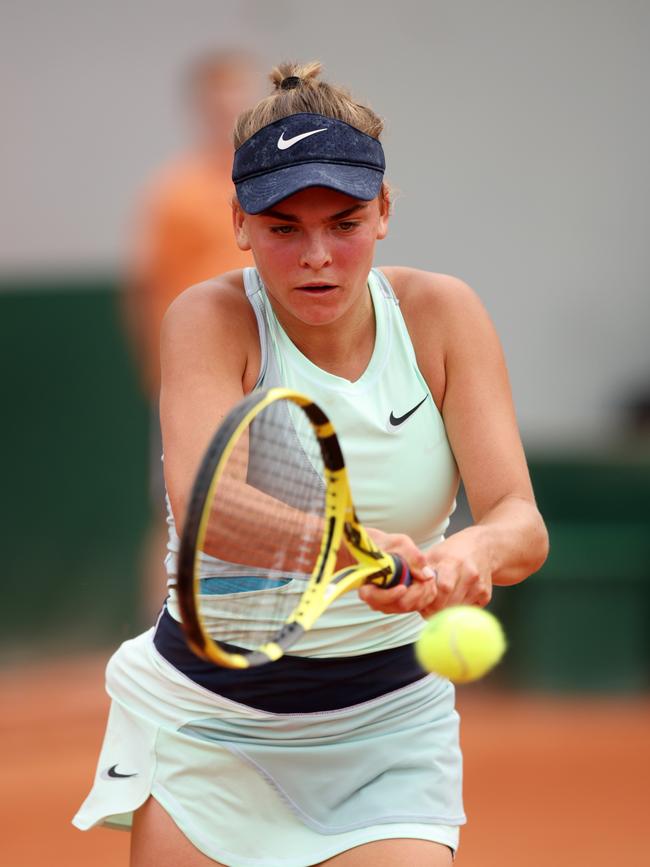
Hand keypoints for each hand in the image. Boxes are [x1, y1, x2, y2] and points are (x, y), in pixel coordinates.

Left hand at [358, 526, 492, 617]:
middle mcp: (468, 573)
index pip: (440, 589)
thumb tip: (403, 592)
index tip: (419, 603)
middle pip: (446, 603)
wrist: (484, 546)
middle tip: (425, 608)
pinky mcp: (486, 594)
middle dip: (432, 609)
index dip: (426, 599)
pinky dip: (456, 610)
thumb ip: (418, 571)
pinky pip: (466, 611)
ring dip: (443, 612)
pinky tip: (452, 600)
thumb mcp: (433, 554)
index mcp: (452, 562)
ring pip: (456, 610)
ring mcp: (478, 585)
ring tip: (436, 605)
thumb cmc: (453, 551)